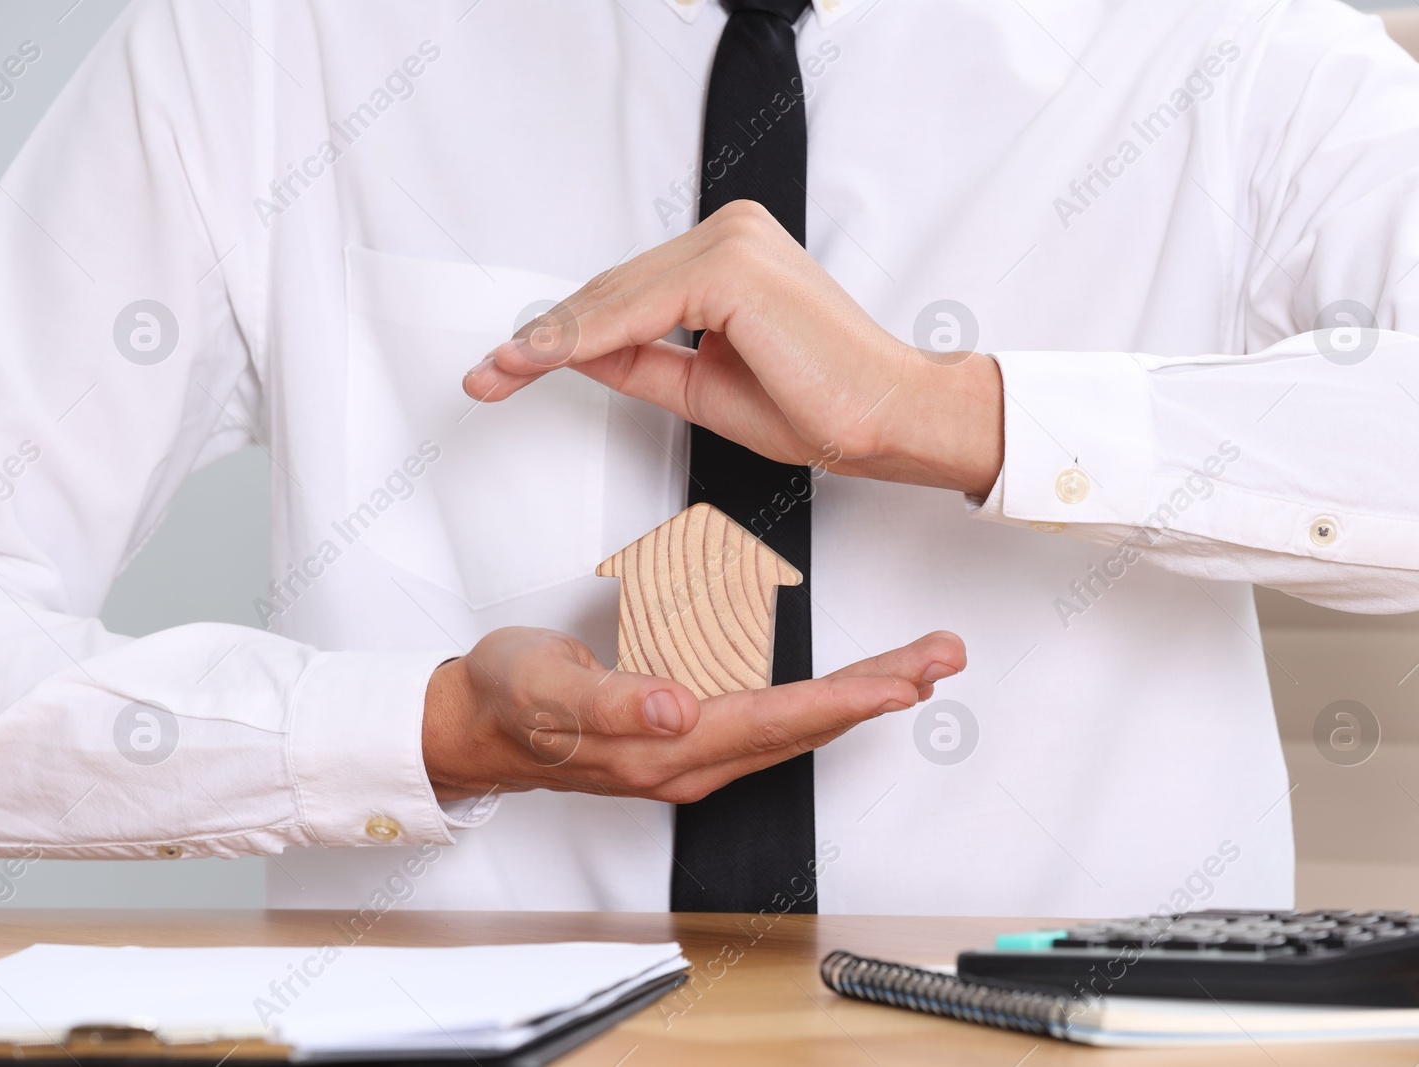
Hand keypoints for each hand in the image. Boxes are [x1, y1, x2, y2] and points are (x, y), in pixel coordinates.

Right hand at [422, 625, 965, 804]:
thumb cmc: (509, 699)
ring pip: (797, 725)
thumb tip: (677, 709)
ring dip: (863, 696)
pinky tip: (851, 687)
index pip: (774, 721)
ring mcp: (694, 753)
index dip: (844, 701)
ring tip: (920, 665)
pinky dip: (823, 701)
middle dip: (880, 691)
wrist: (476, 726)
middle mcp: (691, 760)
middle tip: (942, 655)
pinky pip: (773, 721)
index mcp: (664, 748)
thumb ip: (613, 701)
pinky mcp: (689, 737)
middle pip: (806, 726)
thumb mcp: (546, 687)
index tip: (902, 681)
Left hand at [462, 200, 1002, 496]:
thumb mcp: (703, 385)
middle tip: (487, 375)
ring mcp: (733, 241)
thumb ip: (643, 360)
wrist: (886, 420)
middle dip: (544, 337)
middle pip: (612, 290)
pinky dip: (586, 340)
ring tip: (498, 375)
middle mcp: (732, 232)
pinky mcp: (732, 267)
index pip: (629, 291)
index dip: (562, 332)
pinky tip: (541, 363)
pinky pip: (637, 309)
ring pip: (616, 297)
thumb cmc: (820, 406)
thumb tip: (579, 354)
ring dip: (552, 340)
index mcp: (734, 252)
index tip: (508, 368)